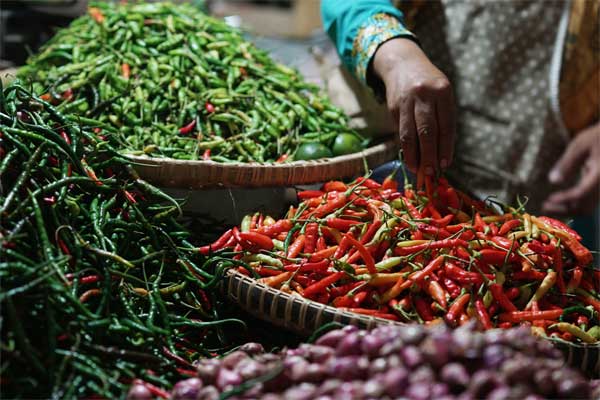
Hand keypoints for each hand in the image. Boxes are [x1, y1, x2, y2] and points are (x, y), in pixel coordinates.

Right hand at [372, 38, 454, 174]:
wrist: (403, 63)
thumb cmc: (430, 85)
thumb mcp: (443, 94)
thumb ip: (444, 119)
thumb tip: (442, 153)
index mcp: (442, 91)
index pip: (445, 125)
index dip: (445, 147)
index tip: (445, 165)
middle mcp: (424, 95)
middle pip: (427, 131)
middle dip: (429, 154)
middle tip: (430, 172)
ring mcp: (406, 101)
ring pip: (409, 134)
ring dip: (414, 155)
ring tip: (418, 170)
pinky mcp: (393, 107)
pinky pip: (400, 131)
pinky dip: (406, 147)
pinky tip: (410, 157)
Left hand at [542, 122, 599, 215]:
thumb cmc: (597, 136)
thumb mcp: (580, 145)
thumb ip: (567, 163)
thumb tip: (552, 181)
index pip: (582, 192)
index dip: (565, 198)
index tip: (549, 198)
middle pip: (585, 206)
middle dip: (564, 210)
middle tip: (543, 207)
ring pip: (587, 208)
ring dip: (567, 210)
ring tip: (547, 207)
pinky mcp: (598, 188)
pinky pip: (587, 203)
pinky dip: (572, 205)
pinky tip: (557, 201)